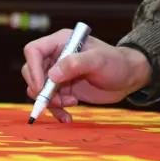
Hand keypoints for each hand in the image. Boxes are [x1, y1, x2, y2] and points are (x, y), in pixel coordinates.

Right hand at [21, 29, 151, 122]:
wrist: (128, 78)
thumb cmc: (116, 63)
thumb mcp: (98, 61)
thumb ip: (76, 64)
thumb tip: (52, 75)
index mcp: (61, 42)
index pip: (33, 51)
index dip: (33, 69)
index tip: (42, 87)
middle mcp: (56, 56)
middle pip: (31, 72)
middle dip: (41, 90)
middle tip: (58, 100)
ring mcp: (59, 73)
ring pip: (38, 89)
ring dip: (50, 102)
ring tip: (72, 103)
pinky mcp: (63, 88)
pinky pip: (50, 101)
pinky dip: (56, 110)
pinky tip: (68, 118)